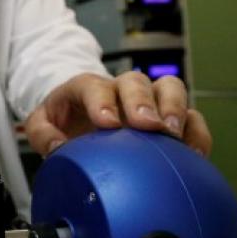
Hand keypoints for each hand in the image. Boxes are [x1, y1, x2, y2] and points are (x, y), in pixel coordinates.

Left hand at [25, 72, 212, 156]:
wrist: (81, 120)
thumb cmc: (64, 121)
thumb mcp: (41, 125)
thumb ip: (41, 133)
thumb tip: (56, 146)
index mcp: (88, 88)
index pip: (95, 87)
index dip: (103, 102)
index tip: (107, 123)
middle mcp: (121, 90)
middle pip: (137, 82)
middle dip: (143, 102)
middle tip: (147, 124)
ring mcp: (149, 101)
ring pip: (170, 89)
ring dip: (174, 109)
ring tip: (173, 135)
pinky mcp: (170, 118)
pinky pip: (191, 118)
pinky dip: (195, 133)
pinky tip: (193, 155)